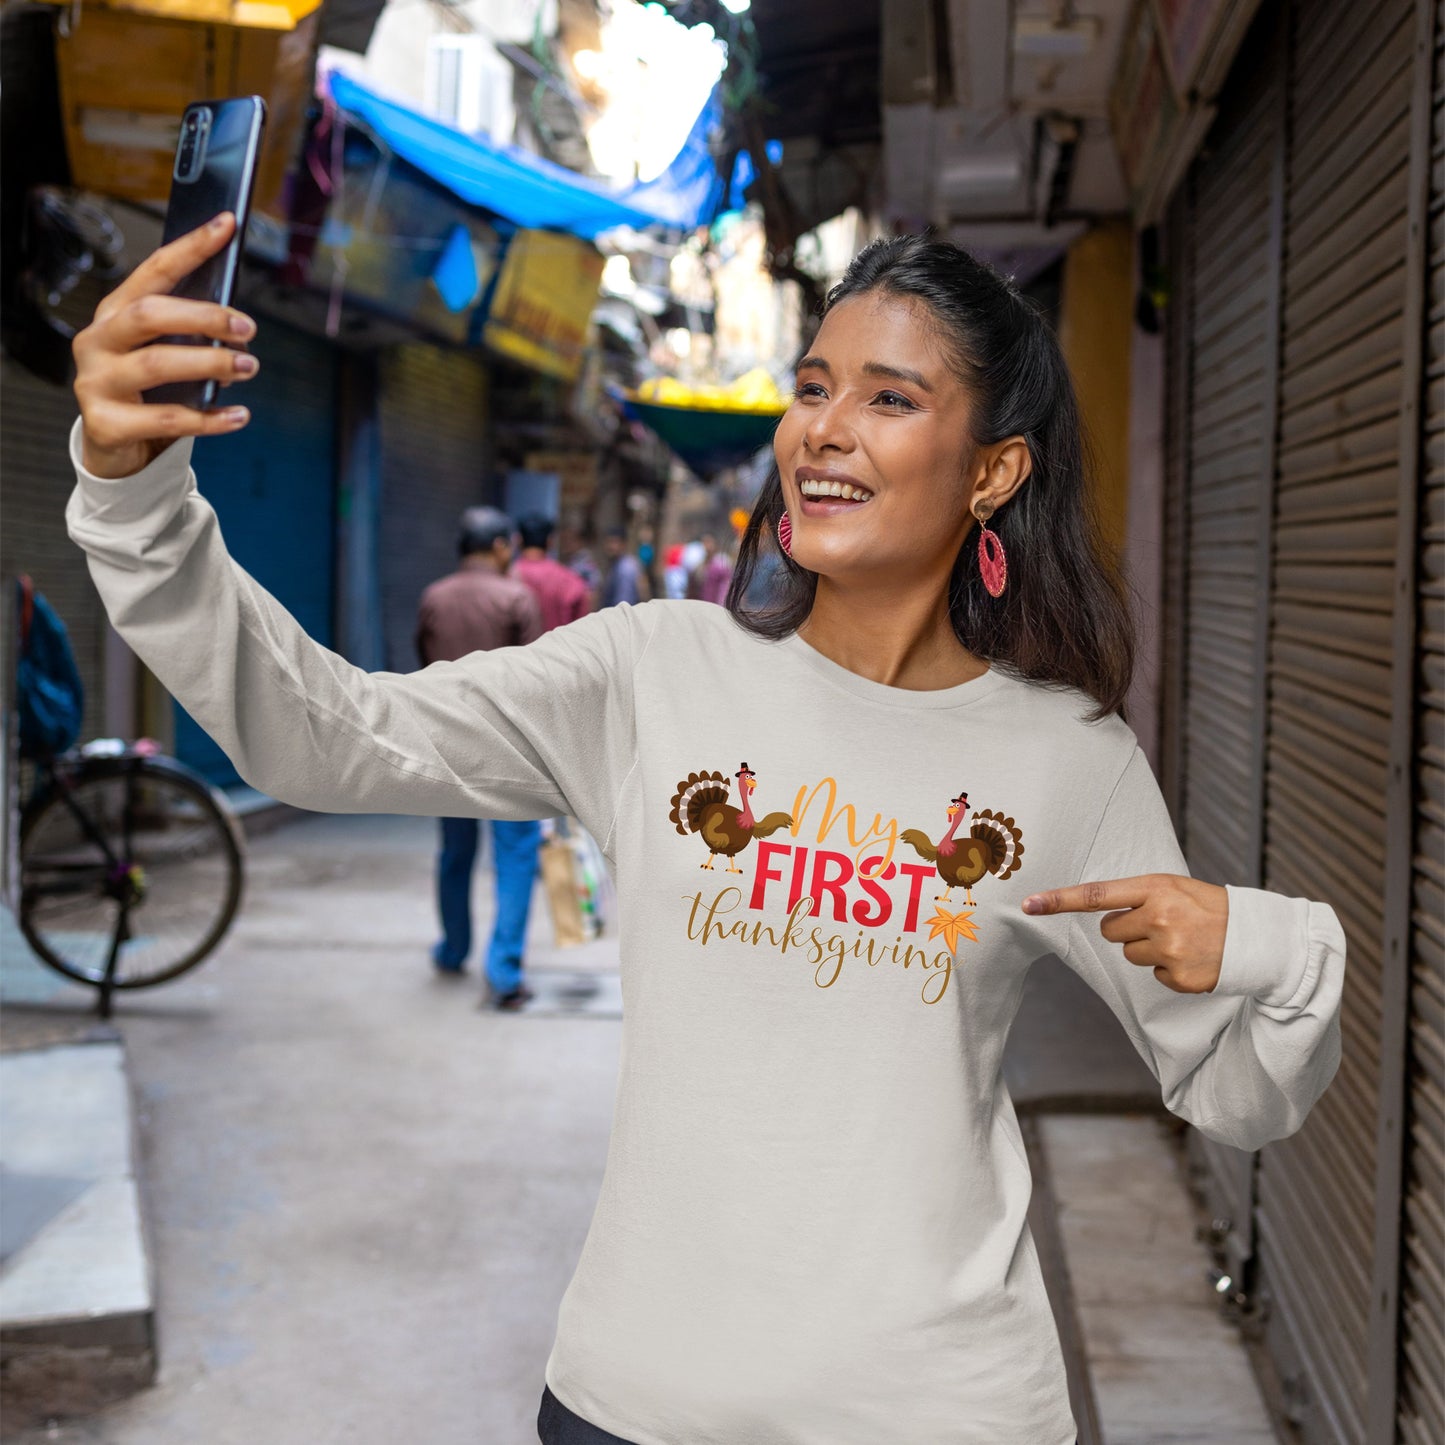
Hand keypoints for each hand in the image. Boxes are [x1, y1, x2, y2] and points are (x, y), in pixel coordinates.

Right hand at [73, 212, 256, 478]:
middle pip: (150, 314)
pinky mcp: (106, 423)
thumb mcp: (167, 353)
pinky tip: (239, 416)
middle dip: (203, 316)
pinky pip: (166, 420)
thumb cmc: (147, 390)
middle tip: (247, 327)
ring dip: (210, 364)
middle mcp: (98, 340)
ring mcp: (96, 381)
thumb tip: (239, 331)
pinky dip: (209, 419)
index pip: (155, 270)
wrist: (114, 444)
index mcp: (115, 313)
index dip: (191, 247)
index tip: (226, 225)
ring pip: (156, 365)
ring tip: (249, 367)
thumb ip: (192, 336)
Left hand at [1021, 874, 1228, 993]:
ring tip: (1181, 939)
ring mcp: (1170, 949)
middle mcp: (1159, 917)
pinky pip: (1153, 975)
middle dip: (1128, 929)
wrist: (1255, 936)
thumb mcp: (1173, 887)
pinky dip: (1169, 969)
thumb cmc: (1208, 906)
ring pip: (1129, 955)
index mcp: (1155, 888)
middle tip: (1161, 923)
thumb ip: (1137, 896)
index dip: (1059, 900)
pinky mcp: (1180, 977)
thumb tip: (1102, 917)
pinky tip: (1192, 958)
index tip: (1028, 904)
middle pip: (1110, 931)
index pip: (1097, 894)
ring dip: (1149, 949)